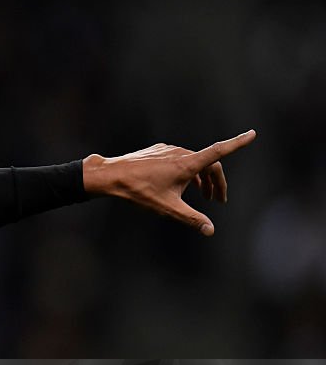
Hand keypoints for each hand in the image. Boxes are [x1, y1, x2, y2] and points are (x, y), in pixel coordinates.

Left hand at [82, 129, 255, 235]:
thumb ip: (191, 218)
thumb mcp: (167, 207)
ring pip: (193, 162)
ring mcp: (168, 150)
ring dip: (202, 178)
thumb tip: (210, 230)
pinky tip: (182, 185)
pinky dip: (188, 172)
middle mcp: (180, 153)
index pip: (219, 151)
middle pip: (208, 164)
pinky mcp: (158, 151)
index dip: (237, 143)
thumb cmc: (138, 191)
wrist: (111, 176)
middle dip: (216, 182)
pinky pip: (179, 159)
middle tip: (218, 200)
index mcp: (187, 163)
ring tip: (203, 195)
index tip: (252, 134)